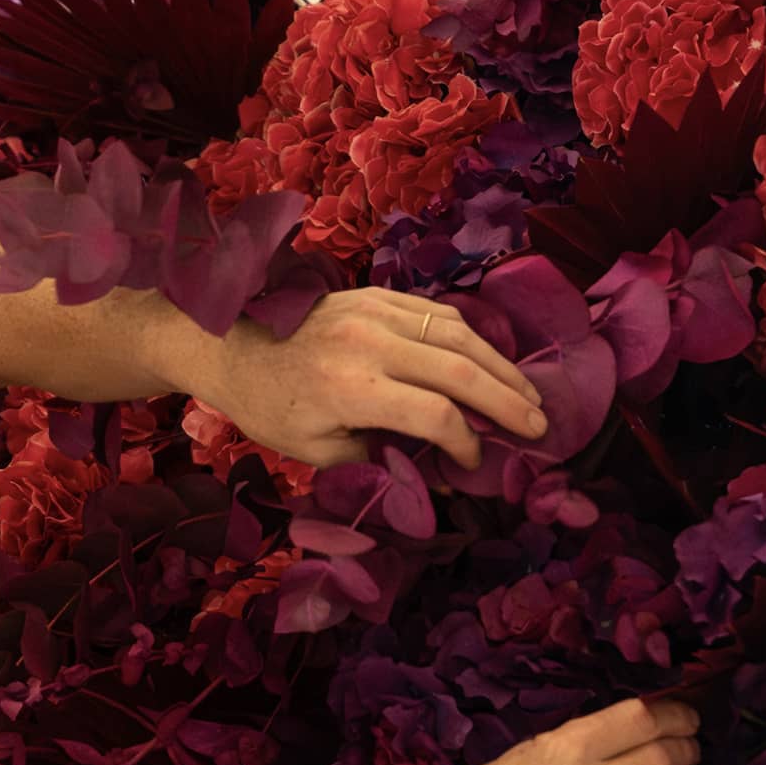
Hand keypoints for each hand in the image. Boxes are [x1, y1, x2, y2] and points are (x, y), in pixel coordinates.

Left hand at [185, 288, 547, 469]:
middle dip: (507, 402)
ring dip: (502, 367)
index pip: (434, 414)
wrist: (225, 340)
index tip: (472, 463)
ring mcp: (375, 311)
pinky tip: (494, 362)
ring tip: (529, 395)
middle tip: (539, 428)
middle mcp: (369, 343)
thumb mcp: (315, 451)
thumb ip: (377, 457)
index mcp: (350, 387)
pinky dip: (475, 339)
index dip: (465, 443)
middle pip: (461, 370)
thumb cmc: (267, 405)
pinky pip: (441, 314)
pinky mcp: (377, 295)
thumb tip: (431, 469)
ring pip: (460, 335)